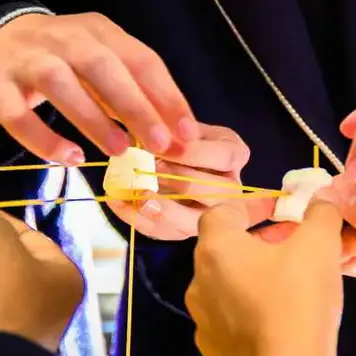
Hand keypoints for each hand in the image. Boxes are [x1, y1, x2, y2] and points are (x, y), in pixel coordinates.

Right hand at [0, 11, 222, 167]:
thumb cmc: (60, 59)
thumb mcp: (99, 63)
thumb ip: (132, 93)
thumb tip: (174, 136)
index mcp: (98, 31)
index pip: (140, 59)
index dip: (166, 96)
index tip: (187, 133)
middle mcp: (64, 38)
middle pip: (102, 66)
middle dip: (135, 105)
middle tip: (159, 143)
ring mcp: (26, 59)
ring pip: (59, 82)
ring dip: (92, 117)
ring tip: (120, 150)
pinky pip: (16, 114)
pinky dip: (43, 138)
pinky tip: (69, 158)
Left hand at [110, 124, 251, 240]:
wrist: (164, 151)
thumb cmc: (177, 133)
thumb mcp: (181, 123)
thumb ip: (175, 127)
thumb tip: (169, 133)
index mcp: (235, 154)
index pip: (225, 157)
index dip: (193, 153)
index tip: (163, 147)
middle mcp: (231, 188)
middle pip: (215, 192)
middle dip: (179, 181)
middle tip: (149, 169)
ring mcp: (209, 214)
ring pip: (195, 221)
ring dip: (163, 208)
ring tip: (138, 195)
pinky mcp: (185, 230)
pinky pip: (166, 233)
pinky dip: (139, 219)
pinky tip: (120, 203)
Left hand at [187, 197, 343, 355]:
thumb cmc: (299, 303)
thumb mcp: (319, 247)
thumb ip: (320, 213)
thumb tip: (322, 197)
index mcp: (215, 252)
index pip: (221, 212)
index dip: (251, 205)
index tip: (281, 210)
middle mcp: (198, 286)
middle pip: (224, 252)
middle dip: (257, 243)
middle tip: (293, 246)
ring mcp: (203, 326)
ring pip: (227, 291)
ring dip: (253, 281)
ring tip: (290, 286)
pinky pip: (232, 327)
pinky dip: (252, 318)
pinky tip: (280, 325)